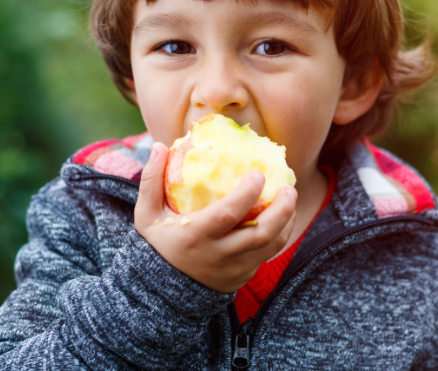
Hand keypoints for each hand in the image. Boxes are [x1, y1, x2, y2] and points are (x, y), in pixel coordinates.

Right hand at [134, 142, 296, 292]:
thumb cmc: (158, 244)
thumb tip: (160, 146)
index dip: (246, 194)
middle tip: (289, 188)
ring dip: (286, 221)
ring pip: (270, 245)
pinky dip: (280, 234)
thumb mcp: (146, 215)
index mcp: (195, 237)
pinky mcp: (243, 276)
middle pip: (260, 233)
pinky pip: (268, 254)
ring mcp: (234, 269)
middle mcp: (219, 255)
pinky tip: (282, 216)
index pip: (227, 215)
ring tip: (290, 198)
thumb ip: (151, 181)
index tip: (259, 174)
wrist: (163, 291)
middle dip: (281, 209)